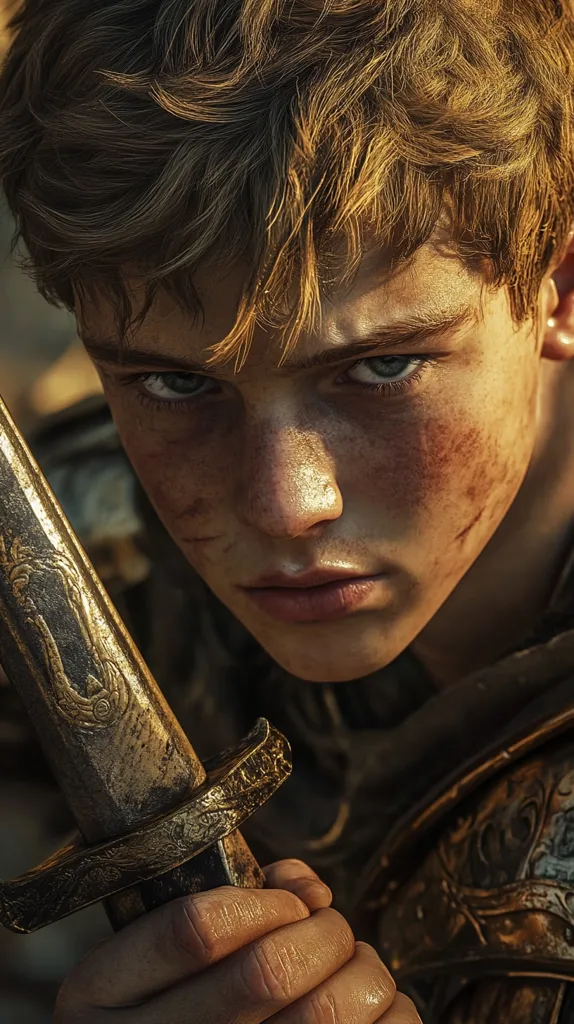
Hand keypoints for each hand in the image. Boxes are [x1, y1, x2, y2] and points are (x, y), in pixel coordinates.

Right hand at [54, 858, 420, 1022]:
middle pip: (272, 969)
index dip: (262, 901)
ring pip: (328, 1013)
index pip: (195, 930)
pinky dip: (392, 1013)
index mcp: (102, 996)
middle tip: (326, 930)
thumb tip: (307, 886)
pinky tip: (369, 1013)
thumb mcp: (150, 954)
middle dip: (323, 930)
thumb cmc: (169, 1004)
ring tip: (350, 967)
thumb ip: (225, 901)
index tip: (287, 899)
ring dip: (361, 969)